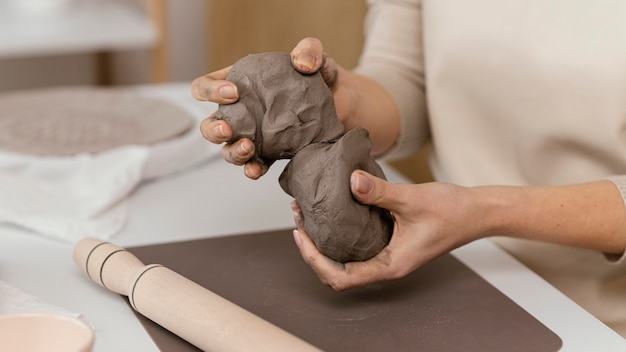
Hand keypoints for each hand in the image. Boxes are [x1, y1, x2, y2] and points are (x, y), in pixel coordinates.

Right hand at [190, 37, 342, 178]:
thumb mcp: (317, 58)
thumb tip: (302, 63)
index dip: (210, 90)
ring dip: (232, 151)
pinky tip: (257, 169)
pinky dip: (252, 169)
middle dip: (213, 129)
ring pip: (227, 149)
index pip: (206, 86)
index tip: (234, 92)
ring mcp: (253, 135)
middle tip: (228, 128)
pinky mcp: (270, 154)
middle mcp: (241, 112)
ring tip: (248, 148)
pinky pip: (253, 165)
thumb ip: (310, 51)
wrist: (344, 105)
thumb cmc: (321, 77)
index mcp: (239, 83)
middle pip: (210, 124)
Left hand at [292, 170, 481, 290]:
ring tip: (309, 215)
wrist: (478, 211)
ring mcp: (388, 255)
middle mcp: (386, 265)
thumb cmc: (452, 211)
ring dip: (325, 241)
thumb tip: (351, 181)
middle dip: (313, 250)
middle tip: (299, 220)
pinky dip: (340, 233)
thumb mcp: (412, 199)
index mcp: (390, 265)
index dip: (315, 259)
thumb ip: (379, 192)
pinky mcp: (391, 242)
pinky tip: (334, 211)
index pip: (341, 277)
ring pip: (346, 259)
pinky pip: (358, 246)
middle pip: (337, 272)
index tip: (301, 234)